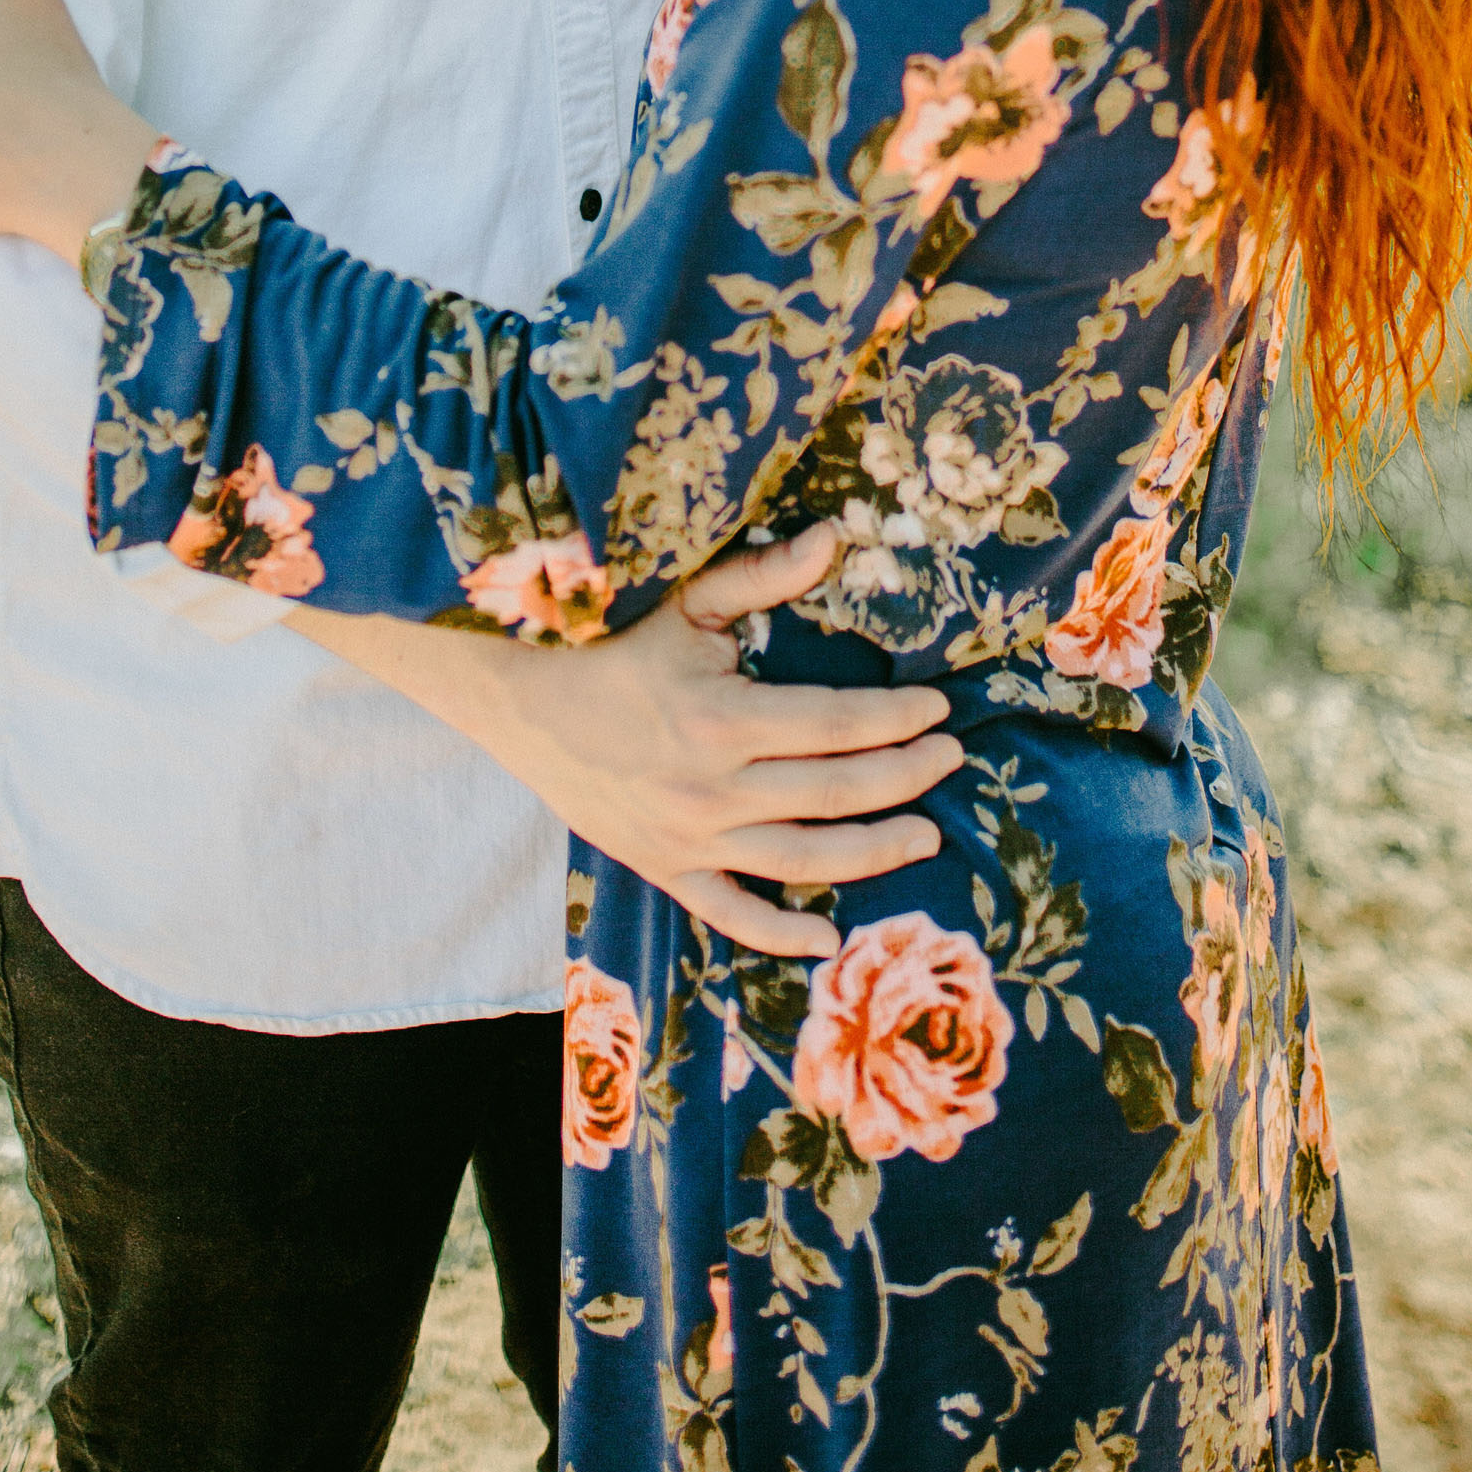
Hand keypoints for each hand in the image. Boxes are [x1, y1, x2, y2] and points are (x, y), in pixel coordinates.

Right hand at [322, 523, 965, 958]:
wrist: (522, 702)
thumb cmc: (611, 644)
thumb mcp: (688, 603)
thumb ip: (765, 575)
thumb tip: (840, 535)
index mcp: (724, 718)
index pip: (839, 725)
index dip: (899, 720)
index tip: (940, 709)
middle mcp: (713, 789)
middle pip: (837, 793)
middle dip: (905, 778)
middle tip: (950, 761)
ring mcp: (690, 840)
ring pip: (803, 861)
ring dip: (874, 853)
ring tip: (925, 837)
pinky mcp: (666, 871)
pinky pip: (733, 916)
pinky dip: (782, 934)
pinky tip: (831, 935)